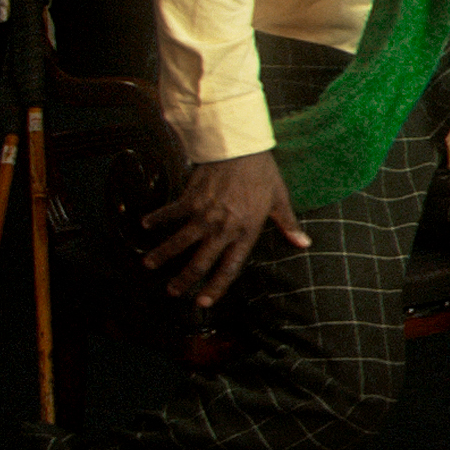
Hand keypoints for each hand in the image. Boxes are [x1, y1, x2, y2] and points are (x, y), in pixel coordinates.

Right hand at [140, 153, 305, 306]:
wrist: (241, 147)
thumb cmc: (263, 173)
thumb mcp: (280, 199)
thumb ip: (288, 225)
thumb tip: (304, 244)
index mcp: (246, 232)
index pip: (230, 268)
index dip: (216, 288)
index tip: (203, 302)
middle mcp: (223, 228)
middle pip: (200, 262)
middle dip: (184, 280)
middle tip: (173, 291)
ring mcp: (204, 215)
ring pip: (179, 242)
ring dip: (162, 255)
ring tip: (149, 265)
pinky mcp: (190, 199)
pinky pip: (169, 213)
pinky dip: (156, 219)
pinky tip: (145, 225)